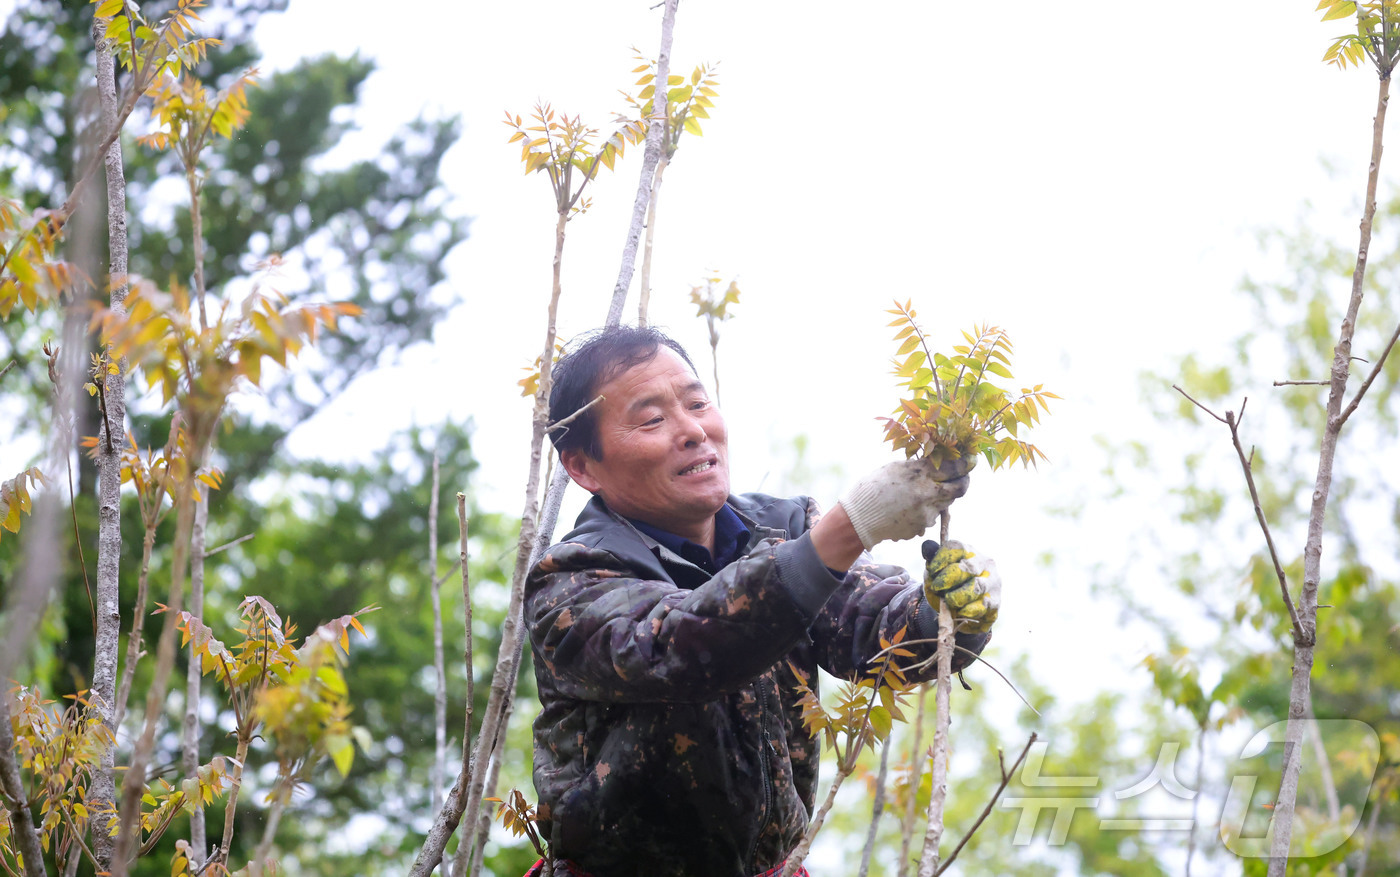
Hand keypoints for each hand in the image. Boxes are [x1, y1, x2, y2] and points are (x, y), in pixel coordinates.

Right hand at [837, 455, 972, 549]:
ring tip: (919, 494)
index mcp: (920, 474)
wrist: (859, 518)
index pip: (955, 467)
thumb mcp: (896, 468)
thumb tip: (939, 460)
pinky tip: (907, 509)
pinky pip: (931, 517)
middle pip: (959, 488)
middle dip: (962, 482)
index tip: (971, 460)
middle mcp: (927, 494)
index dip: (966, 463)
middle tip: (960, 477)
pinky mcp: (922, 527)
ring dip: (939, 497)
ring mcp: (926, 513)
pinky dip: (925, 512)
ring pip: (945, 503)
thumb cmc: (873, 487)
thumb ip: (920, 466)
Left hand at [921, 539, 1000, 633]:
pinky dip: (967, 610)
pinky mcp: (996, 601)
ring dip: (957, 596)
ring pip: (977, 587)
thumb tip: (927, 546)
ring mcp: (993, 582)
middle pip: (968, 567)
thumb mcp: (936, 573)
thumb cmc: (947, 586)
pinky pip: (983, 606)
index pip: (958, 548)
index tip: (932, 571)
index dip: (942, 559)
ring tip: (948, 601)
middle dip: (948, 578)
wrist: (959, 610)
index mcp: (969, 551)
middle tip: (937, 588)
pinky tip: (959, 612)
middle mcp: (985, 564)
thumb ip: (932, 560)